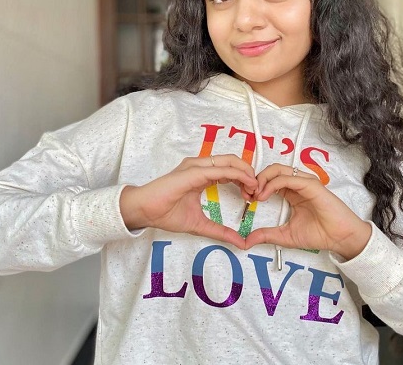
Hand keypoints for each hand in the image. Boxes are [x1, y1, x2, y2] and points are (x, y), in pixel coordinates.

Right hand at [120, 154, 257, 249]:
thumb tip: (241, 242)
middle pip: (233, 161)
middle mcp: (201, 166)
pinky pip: (219, 169)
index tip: (252, 196)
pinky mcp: (193, 171)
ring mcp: (197, 166)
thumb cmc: (165, 213)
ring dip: (246, 172)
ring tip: (255, 187)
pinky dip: (236, 174)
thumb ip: (221, 231)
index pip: (230, 170)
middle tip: (257, 192)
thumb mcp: (200, 225)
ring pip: (229, 161)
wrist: (144, 211)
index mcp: (202, 175)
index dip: (245, 180)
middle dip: (249, 174)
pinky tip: (246, 183)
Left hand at [244, 164, 371, 259]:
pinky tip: (264, 195)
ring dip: (262, 179)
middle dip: (256, 179)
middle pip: (272, 170)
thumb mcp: (285, 235)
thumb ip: (267, 235)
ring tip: (255, 194)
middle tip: (248, 194)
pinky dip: (273, 184)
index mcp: (292, 192)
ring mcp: (304, 182)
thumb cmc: (320, 234)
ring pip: (278, 170)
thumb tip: (247, 240)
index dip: (256, 186)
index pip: (270, 180)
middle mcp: (298, 184)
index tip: (247, 199)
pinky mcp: (311, 185)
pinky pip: (288, 178)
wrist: (339, 238)